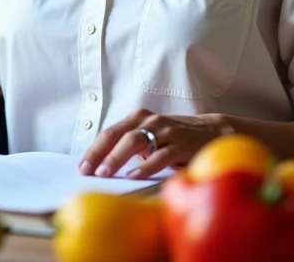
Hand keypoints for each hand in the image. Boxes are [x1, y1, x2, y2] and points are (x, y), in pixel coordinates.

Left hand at [79, 109, 231, 178]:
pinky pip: (160, 155)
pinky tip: (134, 176)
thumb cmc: (174, 138)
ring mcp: (166, 131)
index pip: (110, 132)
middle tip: (88, 171)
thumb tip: (103, 165)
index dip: (94, 149)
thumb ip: (130, 146)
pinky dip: (145, 166)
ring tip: (105, 173)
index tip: (81, 167)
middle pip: (119, 136)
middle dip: (100, 154)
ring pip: (136, 142)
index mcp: (138, 118)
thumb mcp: (150, 137)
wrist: (212, 132)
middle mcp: (150, 121)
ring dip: (117, 158)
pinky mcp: (182, 144)